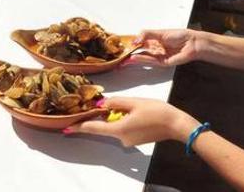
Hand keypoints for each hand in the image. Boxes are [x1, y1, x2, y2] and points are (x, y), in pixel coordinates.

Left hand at [66, 97, 198, 145]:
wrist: (176, 125)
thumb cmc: (157, 112)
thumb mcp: (134, 102)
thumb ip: (116, 102)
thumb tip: (102, 104)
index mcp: (119, 129)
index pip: (94, 128)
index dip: (79, 127)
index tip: (67, 128)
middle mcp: (122, 138)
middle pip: (106, 125)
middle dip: (108, 114)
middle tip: (116, 104)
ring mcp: (129, 141)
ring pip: (117, 125)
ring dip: (120, 115)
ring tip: (136, 106)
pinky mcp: (136, 139)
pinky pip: (125, 128)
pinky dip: (126, 119)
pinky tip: (139, 112)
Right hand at [128, 29, 202, 66]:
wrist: (192, 43)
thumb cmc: (180, 36)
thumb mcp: (160, 32)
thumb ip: (146, 34)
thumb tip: (135, 39)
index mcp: (155, 40)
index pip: (141, 42)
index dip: (132, 43)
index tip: (124, 44)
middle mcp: (156, 48)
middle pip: (141, 50)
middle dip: (132, 52)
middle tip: (122, 53)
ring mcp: (159, 56)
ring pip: (145, 56)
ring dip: (135, 57)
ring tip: (126, 57)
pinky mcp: (163, 62)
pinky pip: (151, 61)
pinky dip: (142, 59)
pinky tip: (135, 57)